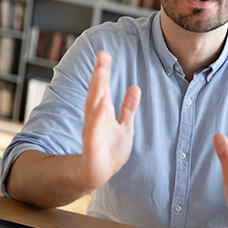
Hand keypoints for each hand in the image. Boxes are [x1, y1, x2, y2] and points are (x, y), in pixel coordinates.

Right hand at [79, 50, 140, 191]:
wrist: (96, 174)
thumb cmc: (109, 150)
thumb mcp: (124, 127)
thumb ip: (128, 108)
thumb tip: (135, 87)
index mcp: (102, 112)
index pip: (102, 88)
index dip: (103, 71)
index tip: (104, 53)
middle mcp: (95, 118)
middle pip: (97, 92)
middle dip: (100, 74)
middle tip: (102, 55)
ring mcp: (92, 131)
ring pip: (94, 107)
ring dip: (97, 90)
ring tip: (101, 73)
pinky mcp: (92, 147)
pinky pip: (94, 131)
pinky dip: (98, 119)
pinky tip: (102, 106)